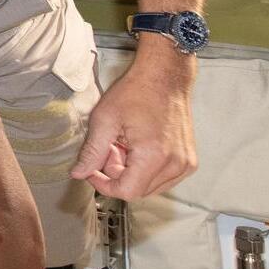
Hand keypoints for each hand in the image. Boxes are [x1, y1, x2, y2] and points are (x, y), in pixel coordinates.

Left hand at [71, 51, 197, 197]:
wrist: (165, 77)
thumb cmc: (135, 92)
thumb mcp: (104, 119)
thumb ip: (91, 151)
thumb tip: (79, 174)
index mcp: (154, 156)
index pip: (127, 192)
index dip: (104, 185)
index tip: (91, 170)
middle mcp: (176, 165)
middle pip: (138, 190)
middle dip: (117, 174)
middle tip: (110, 147)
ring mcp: (186, 165)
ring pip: (150, 186)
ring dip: (131, 172)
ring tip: (124, 144)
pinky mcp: (190, 161)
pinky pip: (163, 178)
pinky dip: (146, 169)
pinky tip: (138, 146)